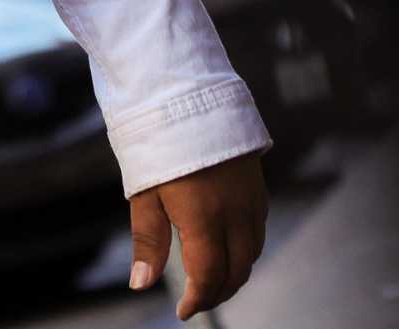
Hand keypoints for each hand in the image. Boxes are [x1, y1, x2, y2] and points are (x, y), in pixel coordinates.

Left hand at [128, 151, 266, 318]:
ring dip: (235, 271)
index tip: (183, 310)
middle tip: (197, 299)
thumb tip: (140, 284)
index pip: (209, 275)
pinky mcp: (257, 183)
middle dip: (219, 292)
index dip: (198, 299)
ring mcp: (251, 197)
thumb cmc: (157, 139)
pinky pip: (258, 228)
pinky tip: (227, 244)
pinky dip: (246, 247)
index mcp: (204, 217)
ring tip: (211, 277)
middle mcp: (235, 211)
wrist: (185, 90)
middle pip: (238, 270)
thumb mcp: (144, 190)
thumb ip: (148, 240)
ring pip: (253, 251)